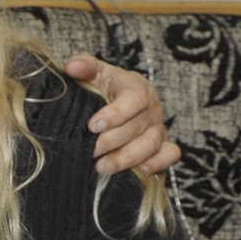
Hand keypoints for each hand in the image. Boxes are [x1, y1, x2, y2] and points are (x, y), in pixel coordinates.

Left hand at [62, 54, 181, 176]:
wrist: (117, 104)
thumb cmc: (105, 89)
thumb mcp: (95, 74)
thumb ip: (85, 67)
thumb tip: (72, 66)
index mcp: (136, 87)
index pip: (133, 99)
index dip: (115, 114)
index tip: (92, 126)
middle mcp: (151, 108)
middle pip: (138, 127)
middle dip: (112, 141)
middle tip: (90, 151)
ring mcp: (158, 128)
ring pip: (151, 144)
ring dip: (127, 158)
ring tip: (102, 167)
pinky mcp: (162, 146)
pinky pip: (169, 155)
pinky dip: (157, 164)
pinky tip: (136, 172)